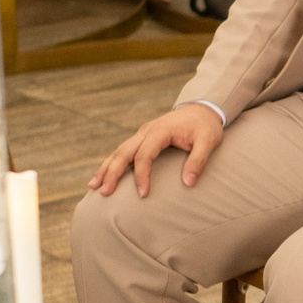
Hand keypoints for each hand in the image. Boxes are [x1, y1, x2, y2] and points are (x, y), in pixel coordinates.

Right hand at [90, 103, 223, 198]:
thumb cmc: (206, 126)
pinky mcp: (142, 137)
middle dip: (112, 172)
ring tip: (93, 186)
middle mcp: (147, 131)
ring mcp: (142, 133)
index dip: (142, 175)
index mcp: (160, 131)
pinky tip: (103, 175)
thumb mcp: (209, 142)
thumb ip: (199, 161)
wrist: (202, 108)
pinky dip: (112, 162)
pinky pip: (123, 150)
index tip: (143, 194)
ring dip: (106, 168)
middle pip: (124, 152)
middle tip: (103, 192)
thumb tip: (188, 182)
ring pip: (119, 151)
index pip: (145, 155)